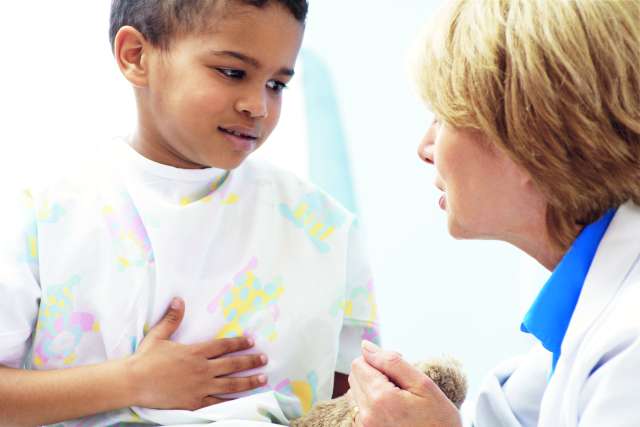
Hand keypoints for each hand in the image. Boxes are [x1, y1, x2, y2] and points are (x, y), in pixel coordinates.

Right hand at [127, 297, 267, 409]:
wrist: (133, 383)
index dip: (239, 343)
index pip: (223, 346)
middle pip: (232, 364)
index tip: (252, 341)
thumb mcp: (159, 335)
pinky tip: (243, 402)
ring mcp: (200, 387)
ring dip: (248, 381)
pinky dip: (231, 402)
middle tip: (264, 359)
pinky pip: (217, 403)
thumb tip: (179, 300)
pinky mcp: (194, 402)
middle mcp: (202, 369)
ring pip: (230, 384)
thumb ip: (172, 318)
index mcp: (195, 352)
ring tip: (262, 379)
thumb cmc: (145, 359)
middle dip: (251, 362)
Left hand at [348, 341, 461, 426]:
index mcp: (380, 398)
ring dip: (373, 389)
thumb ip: (391, 362)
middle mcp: (367, 415)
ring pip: (357, 392)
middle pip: (355, 376)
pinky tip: (394, 412)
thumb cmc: (440, 422)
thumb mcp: (423, 385)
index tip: (398, 372)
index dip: (379, 361)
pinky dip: (373, 405)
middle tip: (401, 385)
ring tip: (399, 400)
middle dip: (374, 373)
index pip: (359, 363)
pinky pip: (361, 409)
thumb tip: (366, 346)